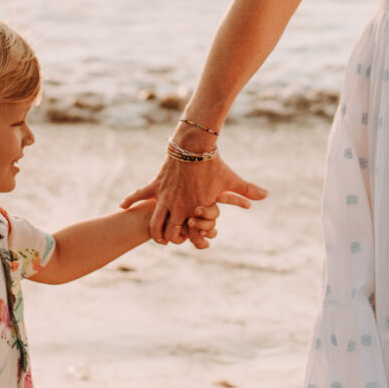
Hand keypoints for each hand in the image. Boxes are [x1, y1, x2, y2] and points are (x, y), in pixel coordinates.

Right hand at [123, 150, 267, 245]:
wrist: (194, 145)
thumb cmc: (214, 163)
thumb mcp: (231, 180)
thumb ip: (247, 190)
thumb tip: (267, 195)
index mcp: (196, 209)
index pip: (188, 235)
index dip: (188, 241)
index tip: (187, 241)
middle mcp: (178, 206)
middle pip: (168, 233)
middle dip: (168, 240)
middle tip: (167, 242)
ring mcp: (165, 196)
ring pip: (154, 221)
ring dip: (153, 229)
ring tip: (153, 234)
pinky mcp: (155, 184)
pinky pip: (139, 194)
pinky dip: (130, 201)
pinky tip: (121, 207)